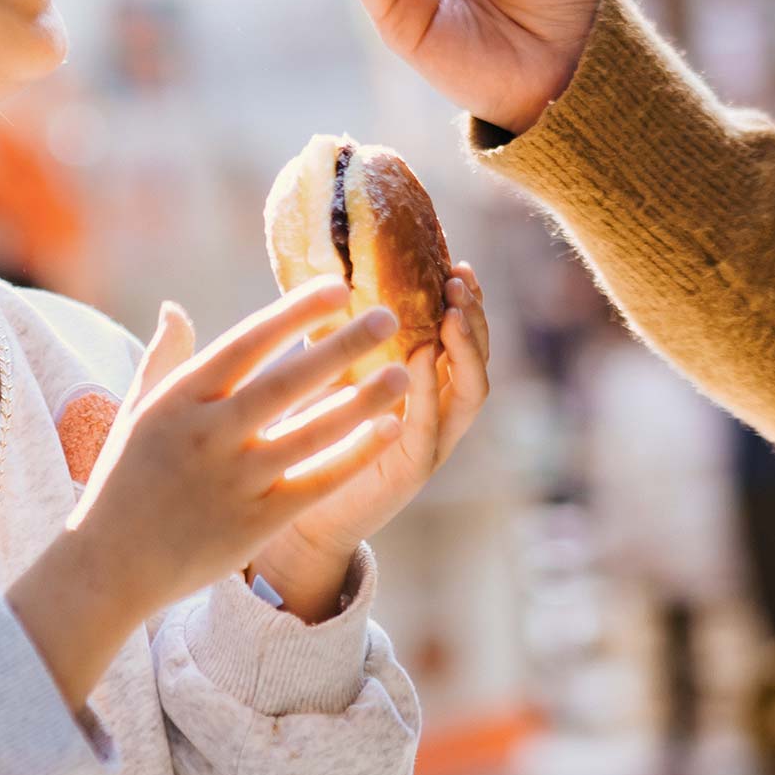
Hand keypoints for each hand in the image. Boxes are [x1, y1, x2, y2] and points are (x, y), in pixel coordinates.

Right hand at [65, 279, 408, 616]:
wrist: (108, 568)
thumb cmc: (125, 481)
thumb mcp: (136, 413)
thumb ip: (163, 358)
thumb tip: (173, 306)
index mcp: (181, 399)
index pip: (247, 343)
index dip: (294, 313)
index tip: (337, 285)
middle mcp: (208, 436)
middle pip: (286, 383)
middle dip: (340, 347)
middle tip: (388, 315)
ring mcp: (233, 482)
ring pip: (310, 434)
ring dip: (361, 401)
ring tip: (405, 372)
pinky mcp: (254, 524)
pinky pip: (315, 484)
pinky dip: (354, 456)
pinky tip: (389, 430)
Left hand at [250, 262, 492, 616]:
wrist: (295, 509)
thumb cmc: (312, 433)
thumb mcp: (332, 372)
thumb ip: (342, 334)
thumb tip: (328, 271)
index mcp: (427, 384)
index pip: (462, 337)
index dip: (467, 302)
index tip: (458, 265)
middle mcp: (439, 410)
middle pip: (478, 359)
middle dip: (475, 317)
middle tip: (459, 281)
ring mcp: (433, 441)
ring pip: (471, 392)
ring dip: (467, 350)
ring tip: (453, 314)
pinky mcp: (412, 469)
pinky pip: (431, 426)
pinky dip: (430, 390)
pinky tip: (422, 357)